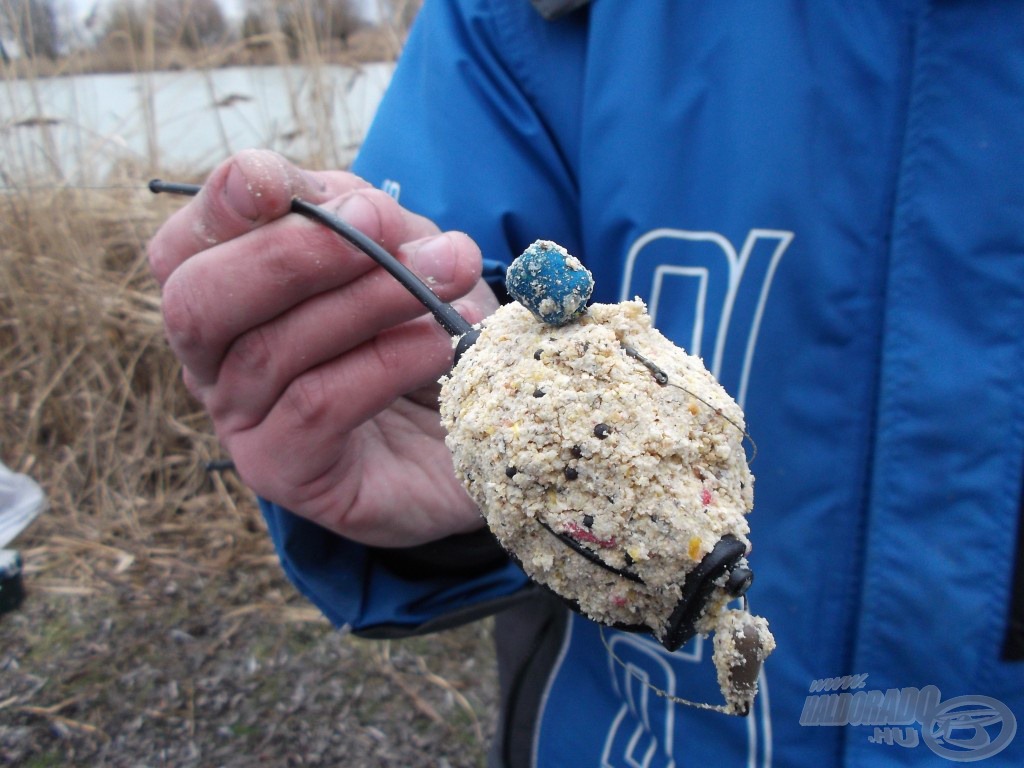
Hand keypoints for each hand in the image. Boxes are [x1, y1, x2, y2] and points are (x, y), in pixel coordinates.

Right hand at [148, 150, 496, 546]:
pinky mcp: (289, 472)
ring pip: (270, 351)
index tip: (274, 179)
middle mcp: (215, 363)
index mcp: (225, 297)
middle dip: (288, 252)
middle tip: (380, 221)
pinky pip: (317, 408)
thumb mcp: (400, 255)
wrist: (475, 429)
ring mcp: (245, 424)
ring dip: (366, 299)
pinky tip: (438, 344)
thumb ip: (369, 224)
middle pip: (198, 301)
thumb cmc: (423, 334)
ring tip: (446, 272)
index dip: (219, 206)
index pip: (184, 247)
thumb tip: (364, 210)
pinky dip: (384, 363)